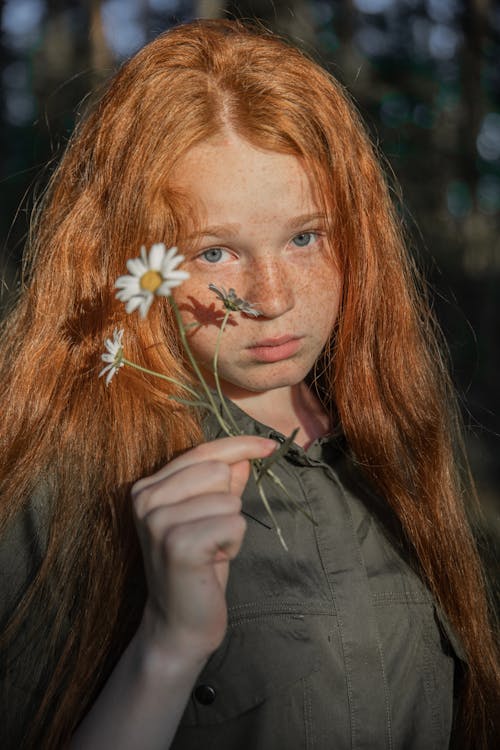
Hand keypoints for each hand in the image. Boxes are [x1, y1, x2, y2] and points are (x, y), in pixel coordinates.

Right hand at [131, 435, 275, 663]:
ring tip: (210, 551)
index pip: (202, 452)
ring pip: (229, 500)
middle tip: (210, 536)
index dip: (240, 446)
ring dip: (230, 528)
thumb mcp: (209, 517)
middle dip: (227, 504)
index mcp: (147, 487)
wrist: (178, 625)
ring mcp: (158, 521)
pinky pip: (234, 524)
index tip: (270, 445)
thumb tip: (244, 456)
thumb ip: (222, 484)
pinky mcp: (178, 544)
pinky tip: (213, 562)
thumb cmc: (198, 568)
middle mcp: (146, 498)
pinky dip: (233, 545)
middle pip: (218, 472)